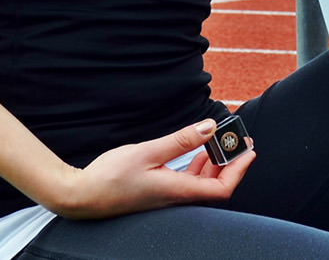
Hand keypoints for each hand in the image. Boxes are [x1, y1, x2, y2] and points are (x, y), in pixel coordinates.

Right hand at [47, 119, 254, 219]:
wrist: (79, 196)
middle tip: (241, 141)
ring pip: (201, 184)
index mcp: (176, 192)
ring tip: (223, 142)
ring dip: (215, 164)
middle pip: (215, 186)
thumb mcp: (147, 152)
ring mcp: (166, 198)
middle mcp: (175, 199)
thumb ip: (181, 140)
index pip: (221, 189)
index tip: (250, 150)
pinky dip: (198, 167)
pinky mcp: (156, 194)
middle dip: (232, 164)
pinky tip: (197, 153)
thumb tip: (211, 127)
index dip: (239, 171)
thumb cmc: (108, 177)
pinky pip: (187, 182)